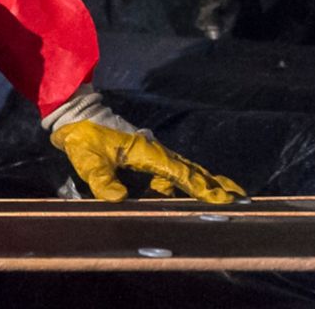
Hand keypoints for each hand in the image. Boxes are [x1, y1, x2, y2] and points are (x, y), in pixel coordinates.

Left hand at [46, 88, 243, 203]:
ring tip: (224, 196)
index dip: (198, 186)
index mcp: (145, 151)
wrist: (75, 114)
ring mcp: (150, 152)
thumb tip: (117, 199)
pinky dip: (184, 179)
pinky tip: (191, 190)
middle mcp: (153, 151)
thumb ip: (101, 178)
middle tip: (239, 197)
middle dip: (213, 183)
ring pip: (182, 169)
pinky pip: (169, 170)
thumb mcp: (88, 159)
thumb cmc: (83, 135)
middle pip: (189, 169)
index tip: (220, 197)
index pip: (177, 172)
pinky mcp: (144, 154)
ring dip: (202, 182)